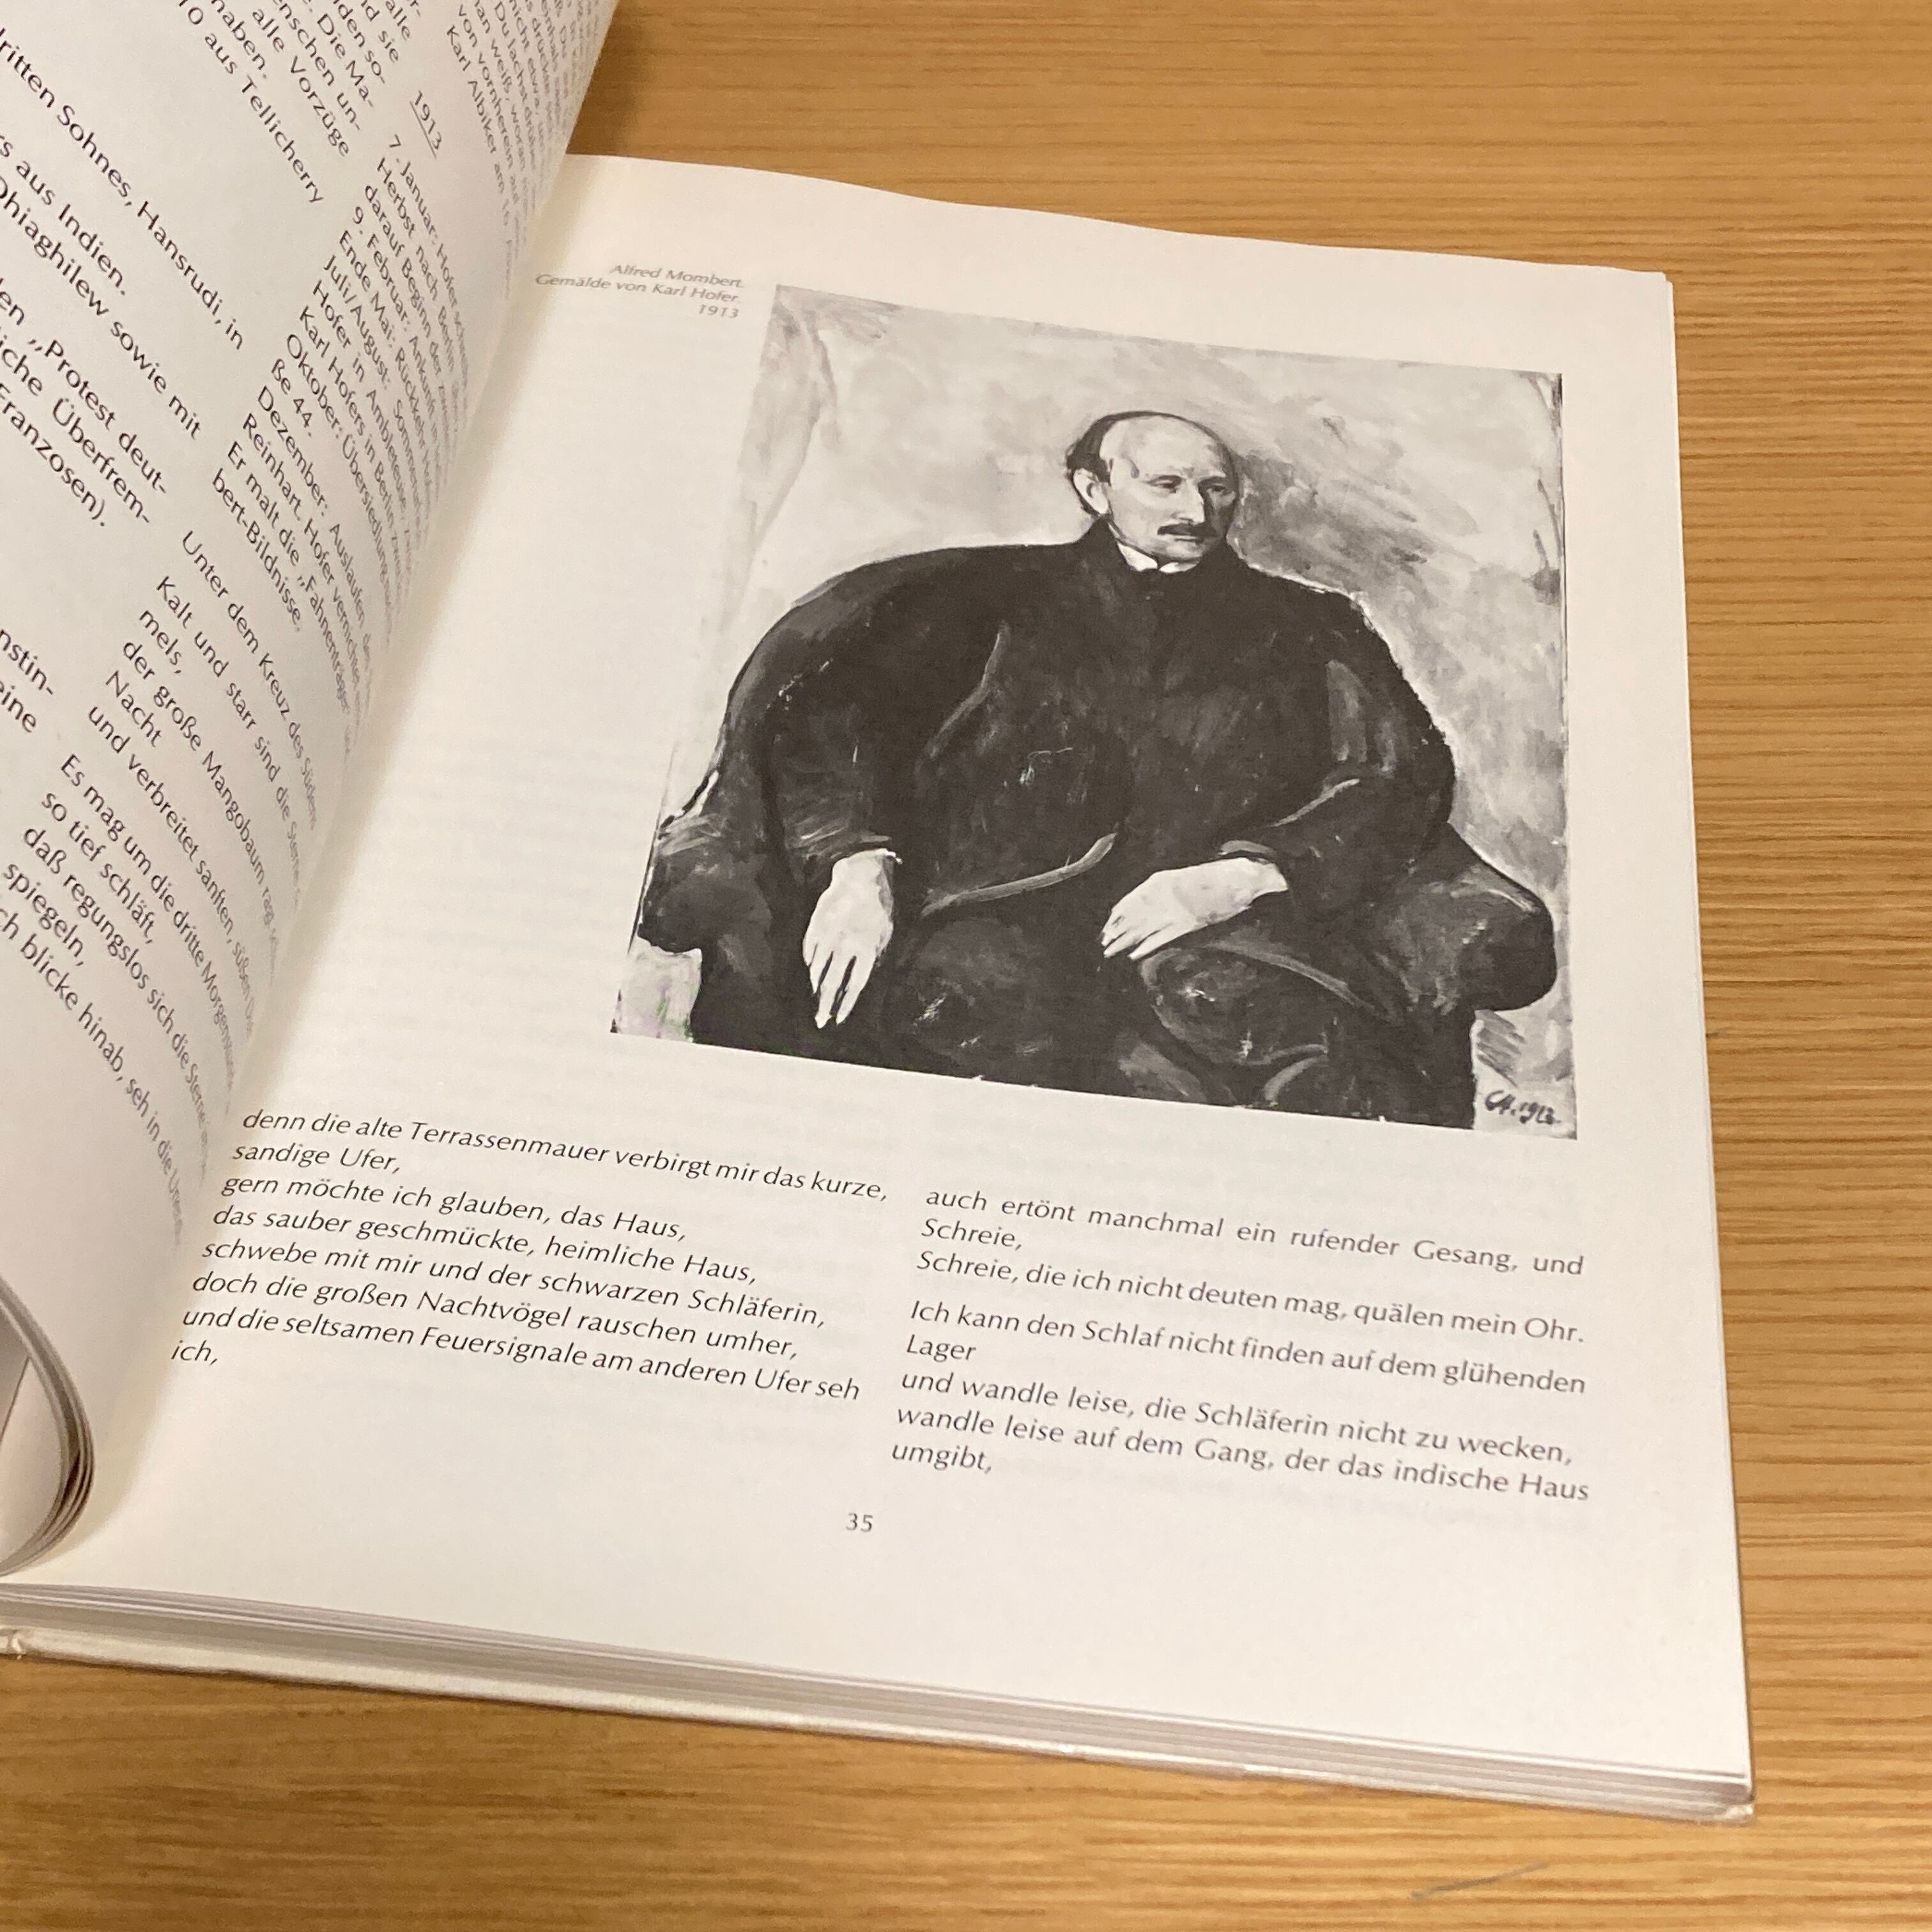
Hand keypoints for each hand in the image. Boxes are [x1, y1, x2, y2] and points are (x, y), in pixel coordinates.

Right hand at [803, 849, 896, 1026]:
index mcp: (867, 948)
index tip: (839, 1018)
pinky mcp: (816, 923)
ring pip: (817, 967)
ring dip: (815, 986)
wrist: (862, 876)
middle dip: (825, 1004)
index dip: (846, 1004)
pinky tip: (811, 972)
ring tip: (815, 998)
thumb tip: (857, 982)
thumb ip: (872, 959)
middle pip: (832, 981)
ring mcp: (829, 933)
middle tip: (819, 1020)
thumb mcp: (885, 935)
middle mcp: (846, 943)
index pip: (854, 984)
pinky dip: (809, 963)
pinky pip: (809, 950)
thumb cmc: (878, 909)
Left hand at [1101, 856, 1286, 960]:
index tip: (1108, 924)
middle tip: (1104, 942)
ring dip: (1126, 940)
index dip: (1119, 913)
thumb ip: (1167, 889)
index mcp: (1164, 880)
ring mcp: (1178, 909)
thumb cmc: (1216, 878)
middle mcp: (1166, 894)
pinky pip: (1164, 937)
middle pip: (1134, 915)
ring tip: (1111, 950)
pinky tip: (1135, 955)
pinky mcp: (1190, 922)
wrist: (1241, 877)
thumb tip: (1148, 904)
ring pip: (1144, 927)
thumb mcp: (1185, 877)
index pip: (1133, 898)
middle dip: (1117, 929)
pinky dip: (1148, 946)